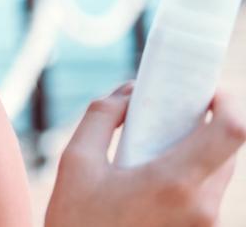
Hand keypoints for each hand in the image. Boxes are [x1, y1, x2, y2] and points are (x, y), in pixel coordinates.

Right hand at [46, 82, 244, 226]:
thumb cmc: (77, 224)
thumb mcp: (75, 163)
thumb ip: (102, 117)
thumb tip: (128, 92)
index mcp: (175, 182)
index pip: (232, 130)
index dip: (226, 101)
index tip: (203, 91)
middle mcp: (202, 206)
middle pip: (227, 149)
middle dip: (204, 124)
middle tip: (170, 113)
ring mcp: (205, 226)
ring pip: (218, 173)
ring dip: (195, 152)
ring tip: (152, 150)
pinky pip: (206, 196)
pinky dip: (188, 177)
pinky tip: (152, 181)